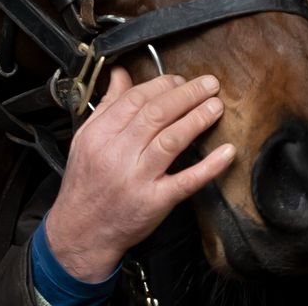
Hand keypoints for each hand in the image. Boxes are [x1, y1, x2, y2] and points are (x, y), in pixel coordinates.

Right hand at [44, 67, 234, 281]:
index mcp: (100, 135)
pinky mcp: (155, 202)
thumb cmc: (85, 184)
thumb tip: (120, 73)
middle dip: (187, 94)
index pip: (135, 99)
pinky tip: (226, 152)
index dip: (163, 85)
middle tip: (209, 84)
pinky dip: (209, 166)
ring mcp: (137, 179)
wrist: (81, 233)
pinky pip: (186, 181)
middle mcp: (118, 154)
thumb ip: (107, 105)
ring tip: (216, 106)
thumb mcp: (86, 140)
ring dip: (198, 119)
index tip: (180, 80)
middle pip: (157, 114)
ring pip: (171, 140)